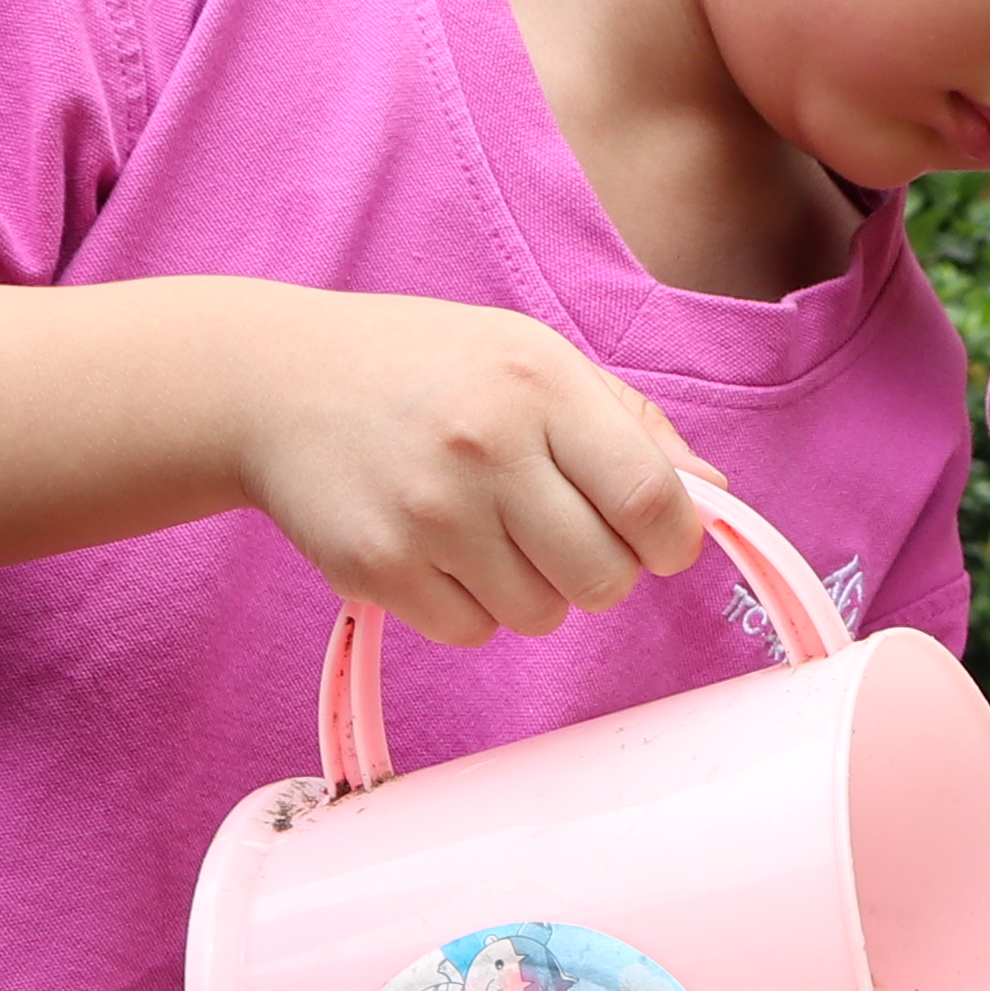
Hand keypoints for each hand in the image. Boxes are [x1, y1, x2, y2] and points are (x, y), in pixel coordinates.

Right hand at [236, 295, 710, 649]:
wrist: (276, 383)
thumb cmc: (426, 369)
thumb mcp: (532, 357)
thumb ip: (629, 424)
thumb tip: (713, 493)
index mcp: (540, 385)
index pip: (654, 501)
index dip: (673, 540)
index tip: (658, 539)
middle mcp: (485, 447)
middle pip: (605, 579)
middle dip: (601, 571)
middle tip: (560, 532)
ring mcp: (428, 513)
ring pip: (541, 616)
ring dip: (532, 590)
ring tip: (488, 531)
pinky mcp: (378, 567)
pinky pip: (473, 633)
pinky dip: (470, 608)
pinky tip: (439, 550)